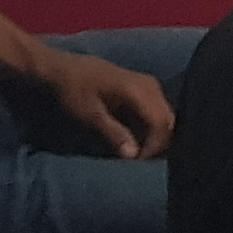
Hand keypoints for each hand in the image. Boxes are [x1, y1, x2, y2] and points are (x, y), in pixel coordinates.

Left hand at [41, 49, 175, 158]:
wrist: (63, 68)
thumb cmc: (73, 90)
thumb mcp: (88, 114)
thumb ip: (113, 133)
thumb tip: (133, 156)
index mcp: (138, 90)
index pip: (161, 124)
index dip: (153, 148)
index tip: (136, 163)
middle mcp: (151, 87)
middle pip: (168, 122)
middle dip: (157, 146)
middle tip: (138, 162)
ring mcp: (151, 86)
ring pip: (166, 119)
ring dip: (156, 139)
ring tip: (137, 154)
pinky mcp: (146, 90)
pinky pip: (158, 113)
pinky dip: (151, 130)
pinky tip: (136, 140)